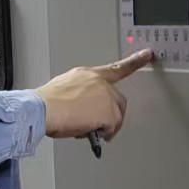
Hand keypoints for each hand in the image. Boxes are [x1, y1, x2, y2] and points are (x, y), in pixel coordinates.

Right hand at [36, 49, 154, 140]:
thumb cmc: (45, 103)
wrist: (41, 109)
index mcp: (86, 74)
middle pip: (118, 100)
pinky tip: (87, 131)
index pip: (115, 68)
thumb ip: (78, 95)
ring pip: (115, 116)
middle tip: (98, 124)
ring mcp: (105, 96)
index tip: (147, 54)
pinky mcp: (108, 112)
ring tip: (84, 128)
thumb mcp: (62, 91)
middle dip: (111, 114)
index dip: (134, 62)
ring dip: (104, 126)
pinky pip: (111, 128)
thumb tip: (82, 110)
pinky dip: (101, 134)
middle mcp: (98, 82)